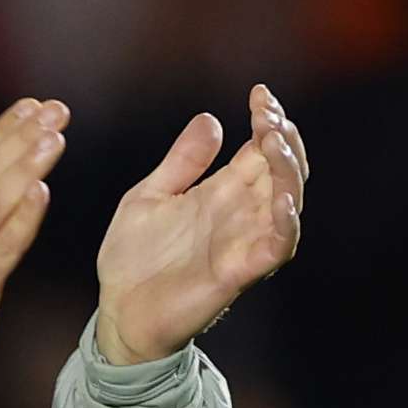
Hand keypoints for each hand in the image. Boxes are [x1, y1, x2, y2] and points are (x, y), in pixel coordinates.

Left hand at [93, 84, 306, 363]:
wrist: (118, 313)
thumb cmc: (134, 259)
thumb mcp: (149, 198)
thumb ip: (181, 163)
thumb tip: (211, 119)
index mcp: (222, 191)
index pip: (261, 148)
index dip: (269, 120)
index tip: (260, 94)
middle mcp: (241, 213)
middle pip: (284, 168)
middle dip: (283, 138)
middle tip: (268, 115)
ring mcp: (244, 241)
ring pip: (289, 201)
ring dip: (289, 171)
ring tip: (275, 143)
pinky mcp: (239, 272)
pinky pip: (278, 246)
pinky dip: (286, 223)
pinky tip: (283, 199)